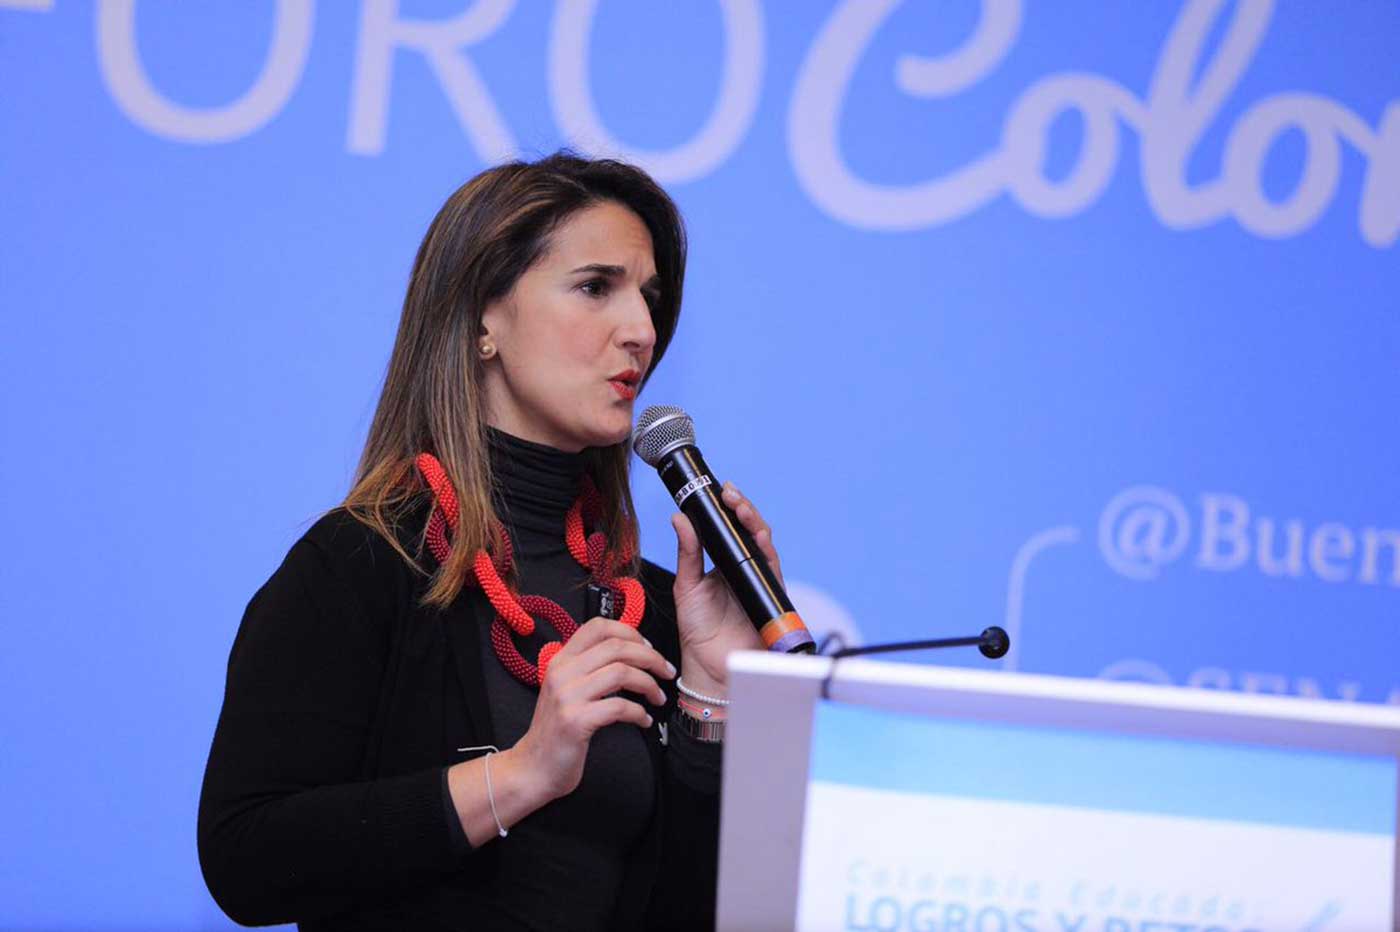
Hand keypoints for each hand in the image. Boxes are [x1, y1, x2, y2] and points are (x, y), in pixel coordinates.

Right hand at [513, 618, 674, 800]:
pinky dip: (639, 713)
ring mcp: (567, 696)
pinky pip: (619, 707)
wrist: (533, 768)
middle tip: (666, 672)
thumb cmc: (557, 731)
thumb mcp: (566, 690)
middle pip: (616, 647)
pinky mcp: (576, 721)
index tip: (648, 647)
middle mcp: (562, 672)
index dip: (630, 632)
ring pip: (621, 672)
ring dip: (649, 684)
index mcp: (561, 660)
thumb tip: (629, 653)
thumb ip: (589, 669)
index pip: (597, 626)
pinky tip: (644, 720)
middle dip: (651, 657)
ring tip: (658, 698)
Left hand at [670, 481, 772, 695]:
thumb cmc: (698, 630)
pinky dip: (766, 549)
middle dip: (742, 508)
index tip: (718, 490)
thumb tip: (679, 518)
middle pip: (750, 531)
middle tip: (729, 494)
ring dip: (754, 522)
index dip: (728, 508)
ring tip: (740, 507)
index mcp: (723, 564)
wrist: (709, 665)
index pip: (730, 529)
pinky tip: (757, 535)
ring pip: (763, 543)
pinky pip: (771, 567)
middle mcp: (743, 569)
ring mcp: (758, 581)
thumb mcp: (686, 585)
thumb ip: (688, 552)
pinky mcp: (769, 595)